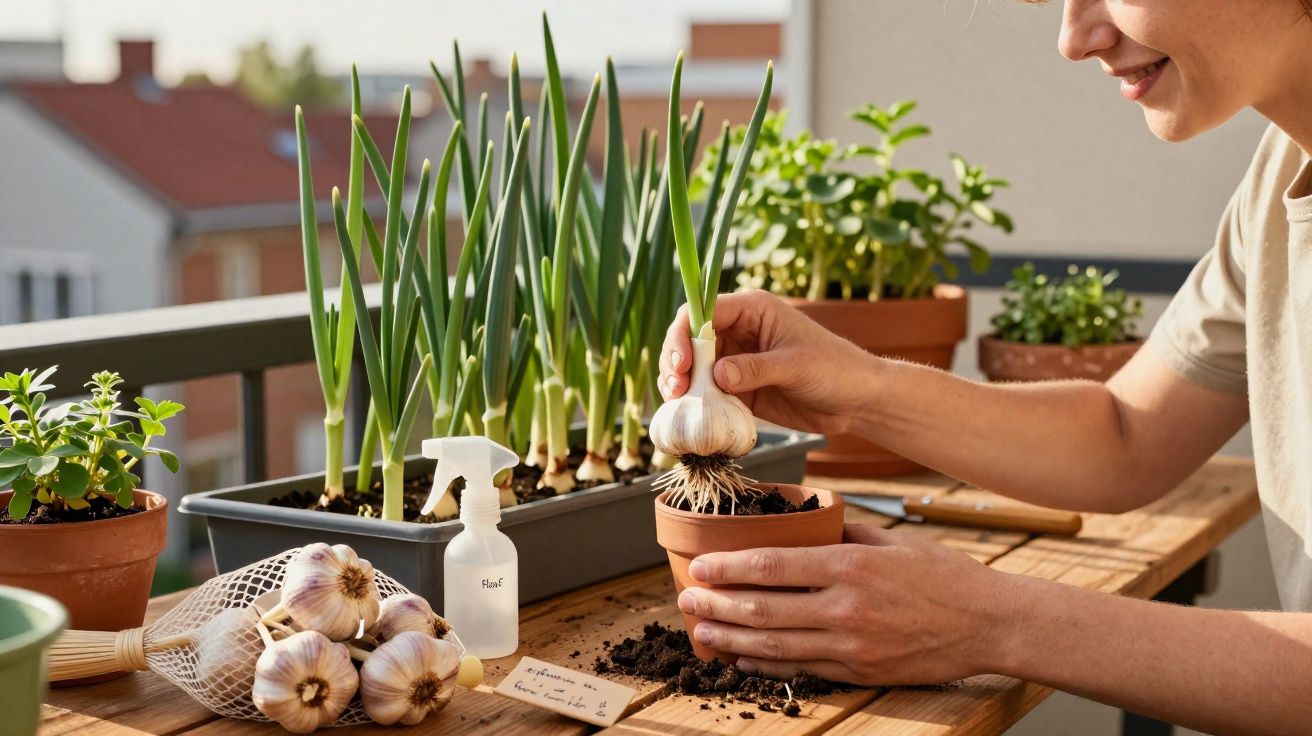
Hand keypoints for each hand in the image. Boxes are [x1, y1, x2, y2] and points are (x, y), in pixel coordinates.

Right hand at [658, 289, 875, 436]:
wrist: (856, 401)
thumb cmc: (835, 370)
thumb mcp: (797, 366)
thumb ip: (756, 369)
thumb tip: (718, 375)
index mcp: (752, 310)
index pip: (703, 313)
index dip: (684, 335)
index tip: (682, 364)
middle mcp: (738, 331)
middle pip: (690, 340)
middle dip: (677, 363)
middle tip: (675, 390)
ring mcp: (736, 360)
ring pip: (693, 368)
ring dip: (681, 385)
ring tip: (678, 404)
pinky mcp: (738, 388)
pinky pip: (707, 392)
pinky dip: (695, 403)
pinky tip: (690, 416)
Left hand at [676, 523, 1019, 685]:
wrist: (989, 624)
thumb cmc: (943, 576)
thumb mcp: (892, 540)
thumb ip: (843, 532)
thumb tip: (803, 521)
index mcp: (851, 565)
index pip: (774, 566)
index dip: (729, 568)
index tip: (700, 567)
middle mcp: (846, 606)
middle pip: (764, 608)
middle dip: (717, 605)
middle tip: (685, 600)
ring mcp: (852, 644)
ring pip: (776, 644)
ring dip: (731, 639)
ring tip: (700, 632)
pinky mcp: (860, 671)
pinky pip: (801, 668)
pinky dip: (766, 663)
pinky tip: (741, 658)